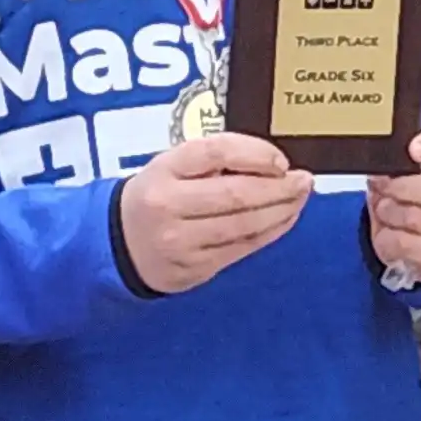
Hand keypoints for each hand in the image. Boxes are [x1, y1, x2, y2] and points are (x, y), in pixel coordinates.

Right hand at [117, 131, 312, 294]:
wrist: (117, 244)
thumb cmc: (156, 198)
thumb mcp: (172, 166)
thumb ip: (214, 160)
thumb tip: (271, 164)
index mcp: (163, 170)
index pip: (215, 152)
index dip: (255, 154)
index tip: (280, 161)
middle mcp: (169, 205)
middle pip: (236, 194)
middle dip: (279, 187)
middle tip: (303, 180)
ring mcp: (181, 240)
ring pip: (244, 224)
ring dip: (281, 210)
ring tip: (299, 198)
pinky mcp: (195, 267)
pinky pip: (243, 247)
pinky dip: (270, 231)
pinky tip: (284, 219)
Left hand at [364, 113, 420, 288]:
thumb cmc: (416, 188)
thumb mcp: (409, 163)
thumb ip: (400, 156)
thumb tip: (380, 168)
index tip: (413, 149)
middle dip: (403, 188)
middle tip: (381, 186)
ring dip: (391, 213)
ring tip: (384, 208)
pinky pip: (410, 246)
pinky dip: (388, 239)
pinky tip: (390, 232)